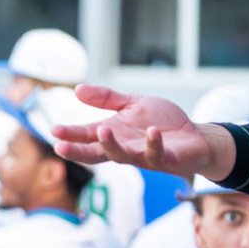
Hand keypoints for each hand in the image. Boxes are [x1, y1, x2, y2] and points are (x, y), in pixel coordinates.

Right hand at [51, 85, 235, 180]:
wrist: (195, 137)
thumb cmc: (162, 123)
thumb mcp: (133, 105)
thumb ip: (107, 99)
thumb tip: (76, 89)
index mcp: (115, 134)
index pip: (88, 136)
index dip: (71, 135)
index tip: (53, 130)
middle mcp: (125, 147)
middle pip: (97, 153)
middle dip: (79, 150)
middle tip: (61, 147)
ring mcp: (144, 155)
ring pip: (123, 156)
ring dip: (112, 145)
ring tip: (103, 131)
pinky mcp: (164, 159)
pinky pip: (156, 153)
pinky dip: (153, 143)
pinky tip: (151, 131)